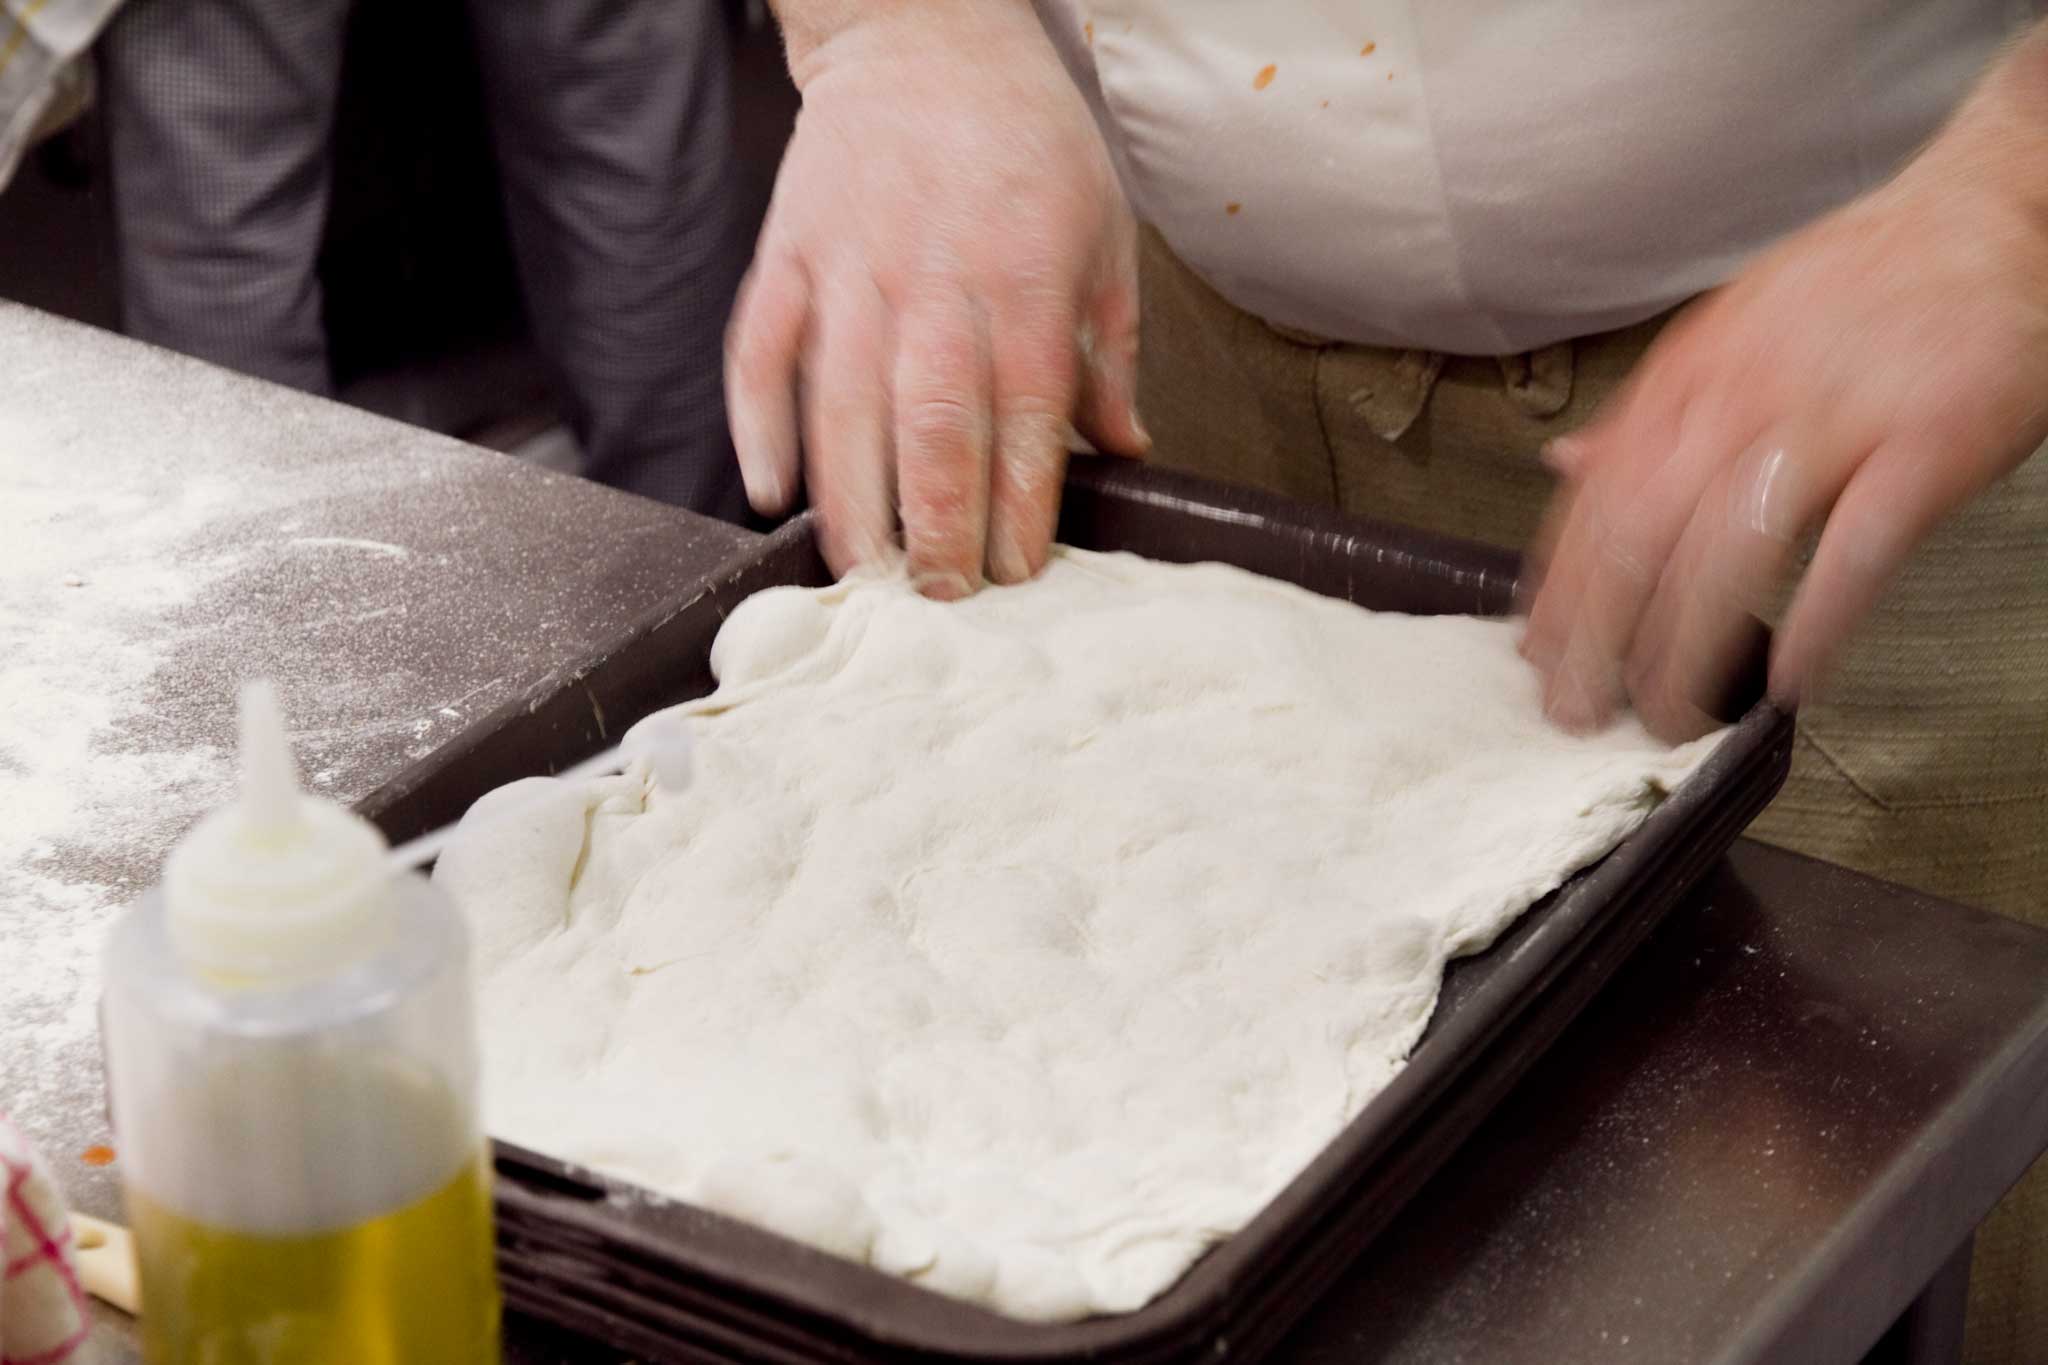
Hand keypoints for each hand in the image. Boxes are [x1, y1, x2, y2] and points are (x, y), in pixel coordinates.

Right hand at [728, 1, 1147, 595]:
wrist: (923, 35)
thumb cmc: (1023, 137)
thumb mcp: (1102, 233)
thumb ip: (1107, 352)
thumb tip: (1124, 450)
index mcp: (1023, 281)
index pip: (1024, 421)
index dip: (1021, 509)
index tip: (1019, 574)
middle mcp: (934, 281)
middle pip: (929, 428)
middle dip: (935, 525)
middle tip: (939, 597)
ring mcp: (851, 268)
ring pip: (842, 406)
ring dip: (851, 503)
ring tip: (864, 575)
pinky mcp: (788, 255)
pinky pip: (760, 351)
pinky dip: (758, 424)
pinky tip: (769, 490)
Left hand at [1522, 35, 2047, 740]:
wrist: (1992, 211)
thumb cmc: (1860, 287)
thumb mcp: (1729, 333)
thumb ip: (1649, 409)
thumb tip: (1566, 465)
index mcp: (1688, 375)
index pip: (1594, 501)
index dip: (1558, 591)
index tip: (1537, 657)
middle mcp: (1741, 397)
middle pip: (1640, 537)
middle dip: (1598, 639)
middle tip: (1580, 711)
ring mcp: (1835, 419)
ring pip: (1728, 555)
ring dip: (1688, 650)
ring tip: (1670, 718)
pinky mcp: (1925, 442)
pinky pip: (1855, 551)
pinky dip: (1817, 625)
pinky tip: (1786, 682)